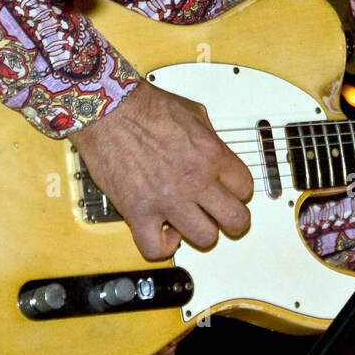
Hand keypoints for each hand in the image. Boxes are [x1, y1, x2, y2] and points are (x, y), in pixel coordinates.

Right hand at [68, 81, 252, 259]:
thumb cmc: (145, 107)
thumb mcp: (195, 112)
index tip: (229, 190)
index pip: (246, 187)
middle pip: (236, 219)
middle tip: (222, 214)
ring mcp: (168, 200)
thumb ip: (211, 138)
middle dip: (233, 219)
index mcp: (212, 155)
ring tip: (192, 221)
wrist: (109, 110)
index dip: (239, 191)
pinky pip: (156, 248)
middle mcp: (195, 180)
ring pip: (205, 238)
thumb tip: (215, 151)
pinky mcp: (138, 212)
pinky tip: (164, 230)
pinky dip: (163, 245)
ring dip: (201, 232)